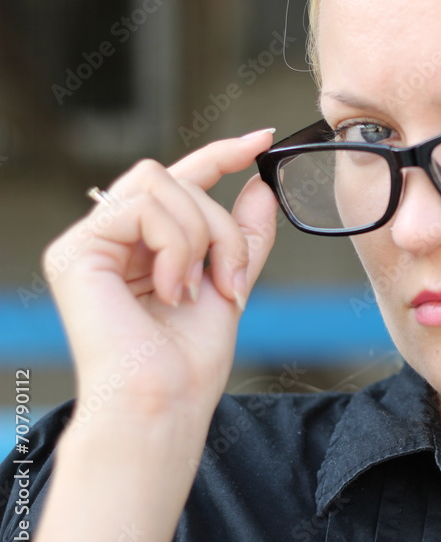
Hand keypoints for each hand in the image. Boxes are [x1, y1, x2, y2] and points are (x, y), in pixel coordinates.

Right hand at [43, 129, 278, 427]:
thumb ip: (243, 234)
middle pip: (176, 178)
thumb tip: (261, 185)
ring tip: (198, 289)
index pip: (181, 180)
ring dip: (203, 238)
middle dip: (220, 223)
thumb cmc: (189, 360)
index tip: (263, 139)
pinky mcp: (75, 250)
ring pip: (164, 186)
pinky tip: (171, 289)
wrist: (164, 402)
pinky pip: (143, 208)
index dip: (222, 155)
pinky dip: (176, 247)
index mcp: (143, 245)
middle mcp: (111, 238)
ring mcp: (89, 242)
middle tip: (232, 277)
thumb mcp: (231, 282)